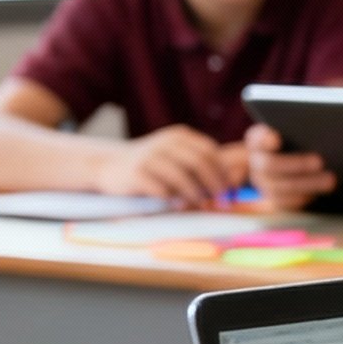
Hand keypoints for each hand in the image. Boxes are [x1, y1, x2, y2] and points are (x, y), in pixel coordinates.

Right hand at [96, 125, 242, 206]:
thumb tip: (233, 183)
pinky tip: (179, 206)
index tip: (231, 190)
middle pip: (198, 161)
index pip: (209, 150)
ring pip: (180, 175)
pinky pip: (160, 188)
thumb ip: (200, 165)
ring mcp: (148, 156)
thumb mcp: (175, 156)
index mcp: (179, 137)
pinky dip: (173, 199)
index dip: (223, 171)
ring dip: (195, 193)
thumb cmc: (152, 166)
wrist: (109, 165)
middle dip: (214, 183)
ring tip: (202, 205)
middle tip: (221, 201)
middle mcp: (164, 142)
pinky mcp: (135, 173)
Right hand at [244, 122, 333, 211]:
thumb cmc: (297, 140)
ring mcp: (263, 182)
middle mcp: (256, 162)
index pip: (257, 138)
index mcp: (258, 140)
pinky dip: (304, 198)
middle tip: (320, 161)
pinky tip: (321, 192)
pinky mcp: (275, 198)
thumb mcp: (295, 131)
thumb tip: (318, 128)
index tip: (276, 139)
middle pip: (270, 165)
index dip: (265, 139)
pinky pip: (285, 203)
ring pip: (279, 188)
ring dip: (307, 184)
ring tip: (331, 180)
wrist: (290, 160)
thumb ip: (301, 128)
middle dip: (296, 164)